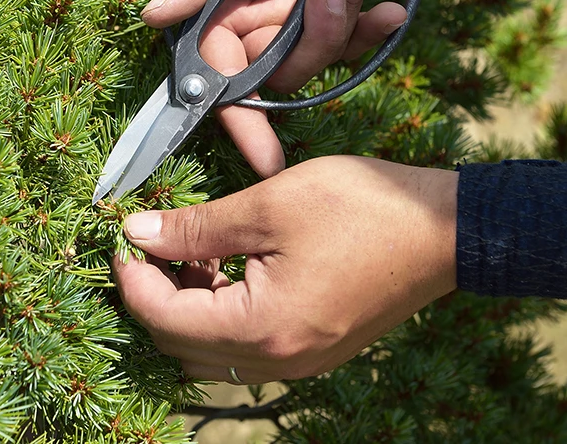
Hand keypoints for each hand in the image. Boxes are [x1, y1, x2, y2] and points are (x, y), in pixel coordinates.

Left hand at [111, 156, 457, 383]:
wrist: (445, 229)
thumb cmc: (361, 207)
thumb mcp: (269, 204)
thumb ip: (196, 227)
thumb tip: (136, 233)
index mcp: (262, 328)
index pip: (163, 320)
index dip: (130, 277)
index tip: (121, 234)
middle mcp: (278, 361)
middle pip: (181, 346)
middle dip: (153, 295)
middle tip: (152, 240)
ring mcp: (300, 362)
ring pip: (212, 352)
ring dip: (187, 306)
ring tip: (191, 248)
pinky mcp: (315, 350)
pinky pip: (246, 347)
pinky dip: (222, 313)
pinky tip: (227, 265)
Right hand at [141, 0, 406, 177]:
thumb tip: (154, 16)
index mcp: (212, 7)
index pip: (217, 77)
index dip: (238, 121)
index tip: (264, 159)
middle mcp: (249, 23)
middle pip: (277, 74)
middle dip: (312, 40)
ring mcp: (292, 18)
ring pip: (318, 58)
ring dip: (341, 14)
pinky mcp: (331, 7)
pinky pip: (352, 41)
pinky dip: (373, 28)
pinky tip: (391, 8)